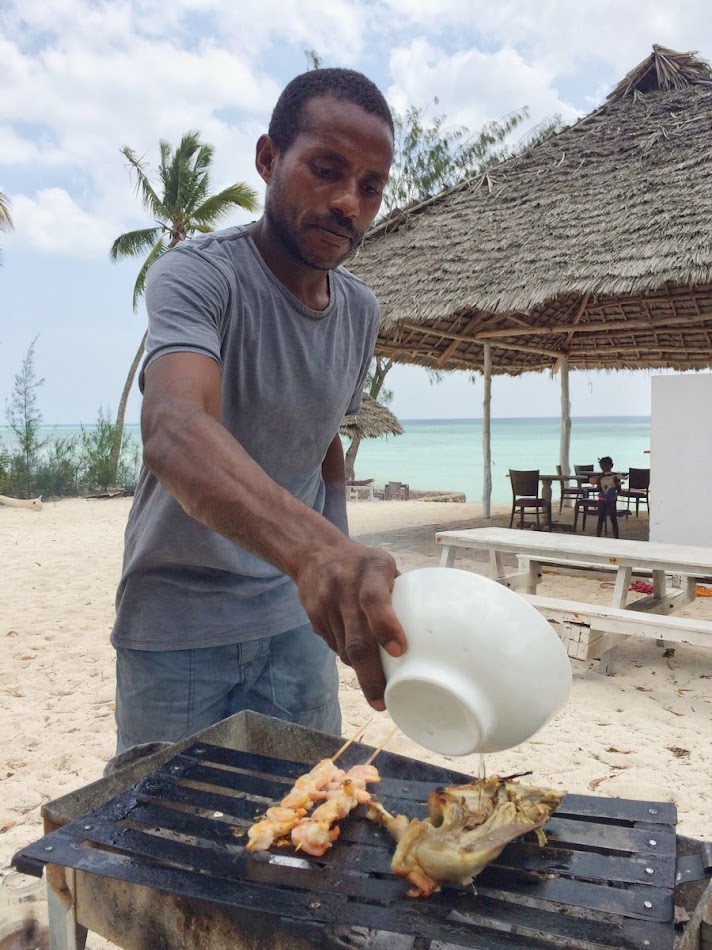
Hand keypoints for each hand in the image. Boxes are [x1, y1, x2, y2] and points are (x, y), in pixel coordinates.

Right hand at [294, 540, 406, 710]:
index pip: (374, 599)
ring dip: (362, 671)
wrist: (314, 553)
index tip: (398, 651)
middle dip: (371, 676)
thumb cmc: (362, 563)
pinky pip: (334, 647)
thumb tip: (430, 629)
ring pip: (345, 650)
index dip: (386, 626)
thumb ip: (401, 592)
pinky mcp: (314, 618)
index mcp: (370, 571)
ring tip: (377, 685)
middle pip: (357, 639)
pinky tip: (358, 657)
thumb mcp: (384, 565)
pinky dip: (348, 657)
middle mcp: (344, 588)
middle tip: (383, 702)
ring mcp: (325, 604)